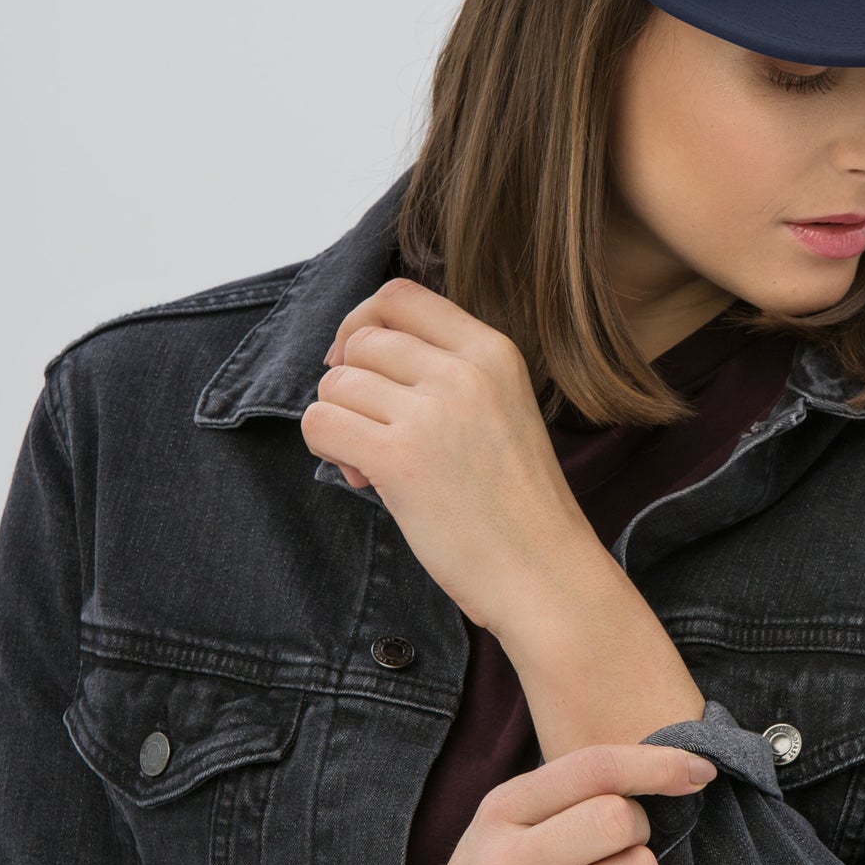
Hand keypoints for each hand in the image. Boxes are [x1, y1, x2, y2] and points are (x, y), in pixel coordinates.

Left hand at [300, 276, 594, 628]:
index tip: (363, 364)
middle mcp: (464, 371)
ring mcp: (432, 412)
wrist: (544, 569)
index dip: (364, 323)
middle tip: (375, 433)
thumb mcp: (501, 406)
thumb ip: (448, 371)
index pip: (400, 295)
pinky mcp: (400, 459)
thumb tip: (358, 356)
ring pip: (336, 384)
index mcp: (493, 350)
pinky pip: (321, 423)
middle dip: (352, 384)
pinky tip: (362, 477)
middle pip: (362, 341)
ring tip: (374, 463)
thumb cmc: (518, 502)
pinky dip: (327, 448)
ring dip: (340, 422)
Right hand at [404, 742, 717, 864]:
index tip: (698, 768)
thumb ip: (568, 794)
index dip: (657, 762)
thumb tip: (672, 765)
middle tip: (619, 847)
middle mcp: (508, 862)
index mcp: (502, 810)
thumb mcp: (506, 823)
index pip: (593, 767)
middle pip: (619, 819)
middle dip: (639, 829)